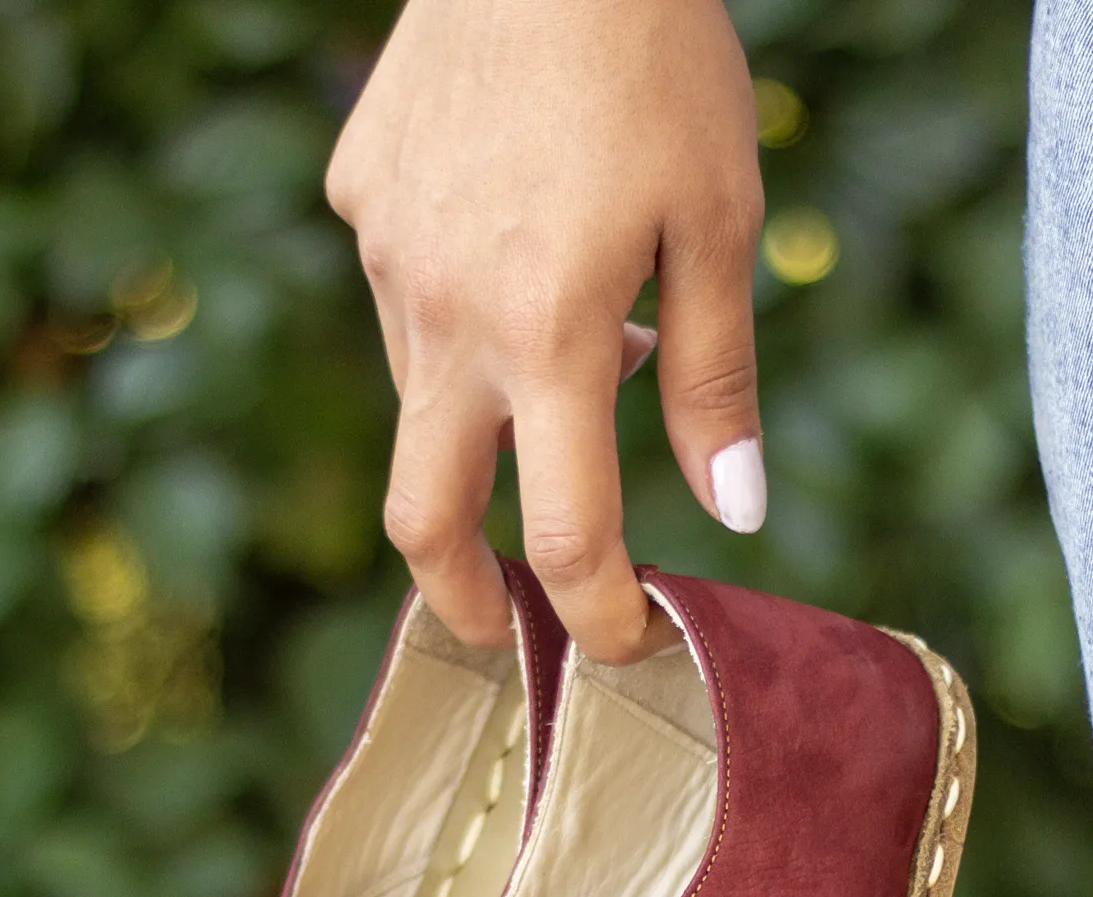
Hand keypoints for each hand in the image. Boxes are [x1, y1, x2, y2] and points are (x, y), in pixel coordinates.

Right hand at [327, 0, 764, 661]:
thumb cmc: (656, 55)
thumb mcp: (719, 221)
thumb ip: (715, 380)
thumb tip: (733, 512)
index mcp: (550, 336)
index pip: (567, 536)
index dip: (599, 612)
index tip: (627, 641)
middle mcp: (448, 315)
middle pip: (422, 518)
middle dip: (461, 597)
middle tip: (499, 627)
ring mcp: (388, 256)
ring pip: (422, 395)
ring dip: (485, 422)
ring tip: (570, 347)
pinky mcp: (359, 196)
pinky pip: (403, 294)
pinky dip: (460, 315)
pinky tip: (514, 239)